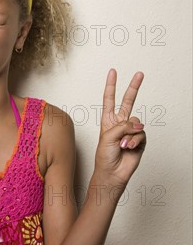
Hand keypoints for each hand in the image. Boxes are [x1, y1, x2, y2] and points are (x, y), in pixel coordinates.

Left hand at [94, 69, 146, 186]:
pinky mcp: (140, 140)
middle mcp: (120, 122)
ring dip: (129, 135)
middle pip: (128, 100)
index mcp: (108, 119)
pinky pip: (141, 134)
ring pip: (136, 123)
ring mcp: (130, 131)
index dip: (111, 85)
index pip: (109, 98)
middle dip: (134, 87)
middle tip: (140, 73)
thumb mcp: (108, 136)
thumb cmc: (104, 155)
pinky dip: (134, 141)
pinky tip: (128, 148)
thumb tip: (139, 125)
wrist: (112, 173)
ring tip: (121, 145)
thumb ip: (123, 126)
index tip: (113, 71)